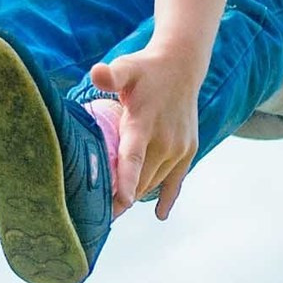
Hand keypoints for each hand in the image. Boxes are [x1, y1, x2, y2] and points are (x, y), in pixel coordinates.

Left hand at [89, 47, 202, 220]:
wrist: (182, 66)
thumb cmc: (145, 70)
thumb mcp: (127, 67)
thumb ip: (112, 74)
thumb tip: (96, 73)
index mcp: (144, 123)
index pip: (133, 157)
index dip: (126, 181)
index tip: (120, 203)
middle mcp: (164, 140)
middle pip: (140, 179)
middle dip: (119, 199)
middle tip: (95, 215)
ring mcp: (178, 148)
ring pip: (153, 182)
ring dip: (136, 196)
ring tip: (114, 211)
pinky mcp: (187, 151)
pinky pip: (175, 181)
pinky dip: (166, 198)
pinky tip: (159, 214)